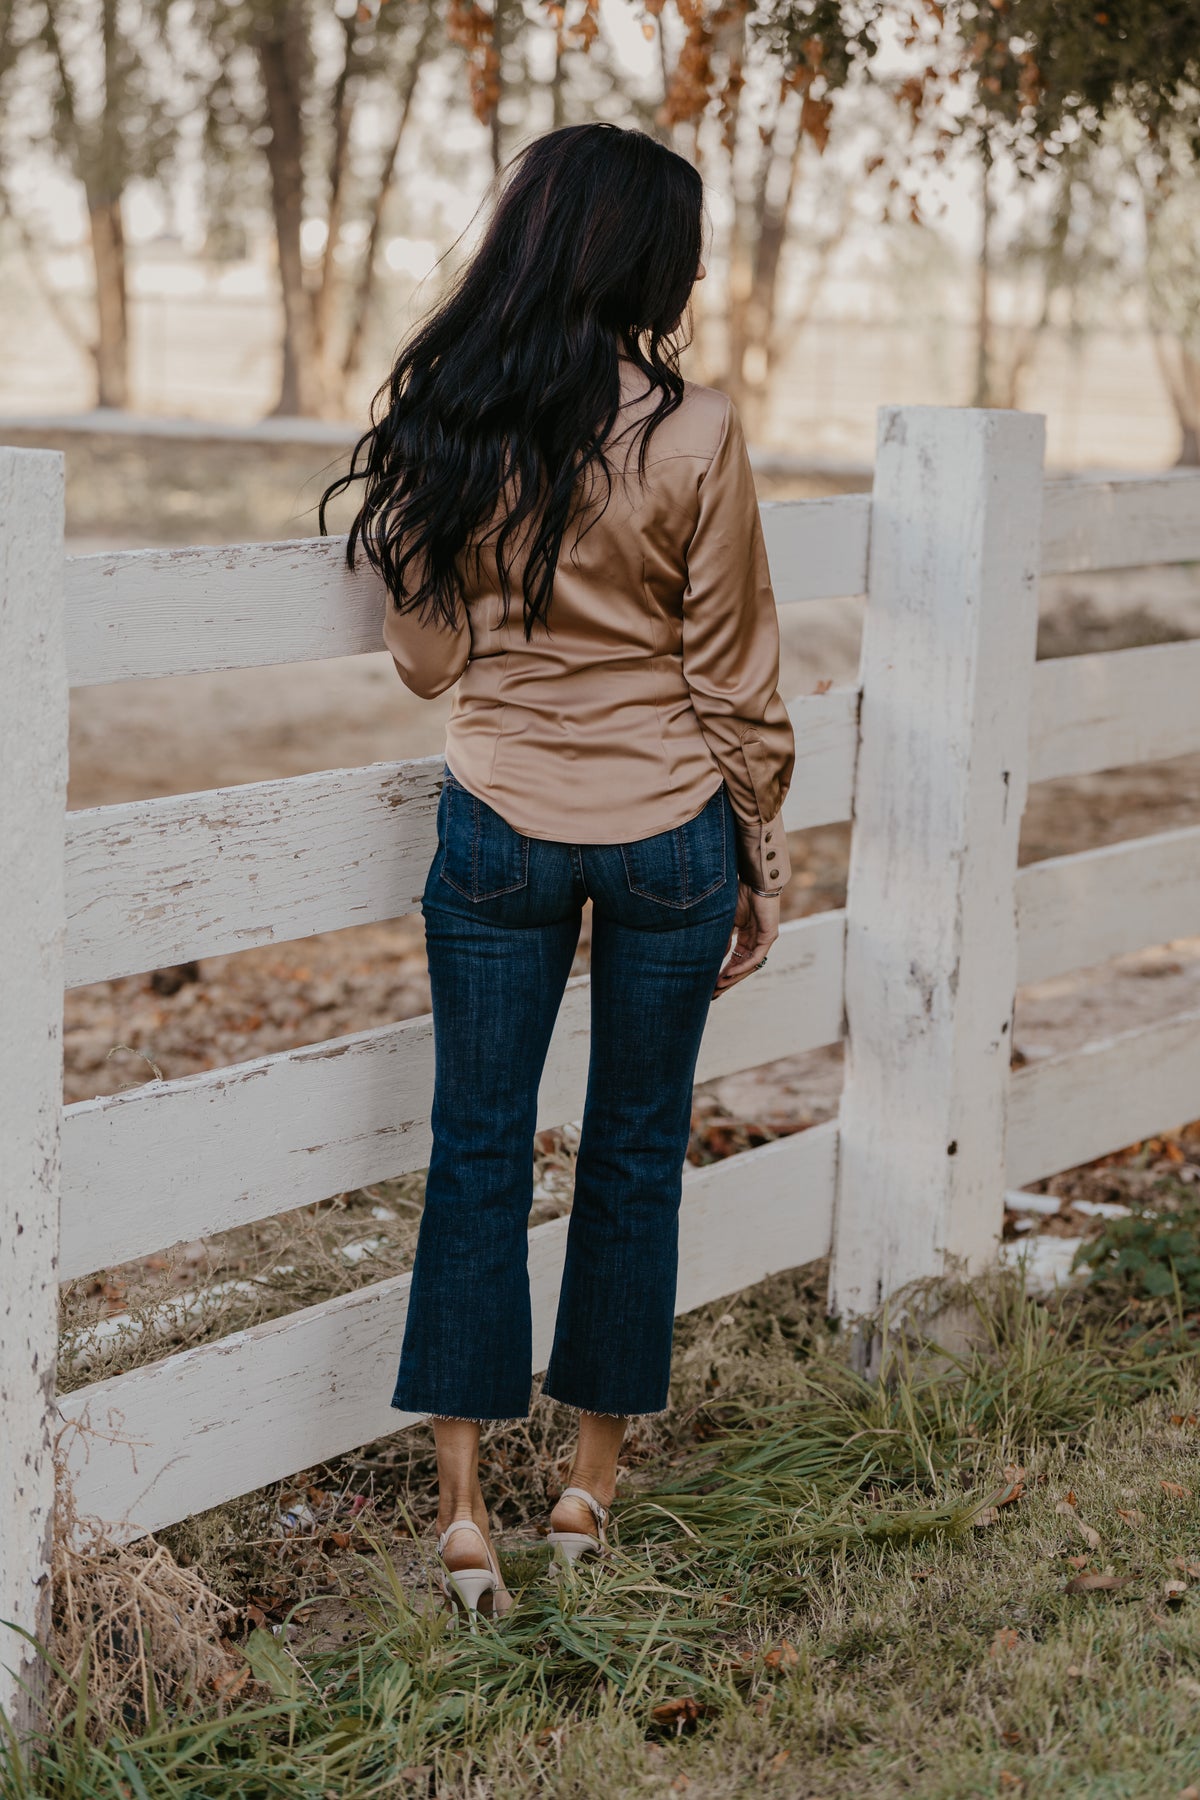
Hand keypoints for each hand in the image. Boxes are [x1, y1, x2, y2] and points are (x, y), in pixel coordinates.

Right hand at [714, 882, 779, 998]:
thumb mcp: (725, 922)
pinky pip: (756, 957)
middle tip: (714, 994)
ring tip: (719, 987)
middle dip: (728, 981)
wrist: (753, 880)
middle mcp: (755, 940)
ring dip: (734, 977)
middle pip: (742, 967)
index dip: (723, 973)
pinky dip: (743, 966)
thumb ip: (722, 940)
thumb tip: (714, 959)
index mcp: (745, 936)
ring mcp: (764, 939)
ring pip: (749, 965)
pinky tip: (730, 973)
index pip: (734, 960)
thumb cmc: (738, 895)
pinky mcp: (770, 936)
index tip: (710, 985)